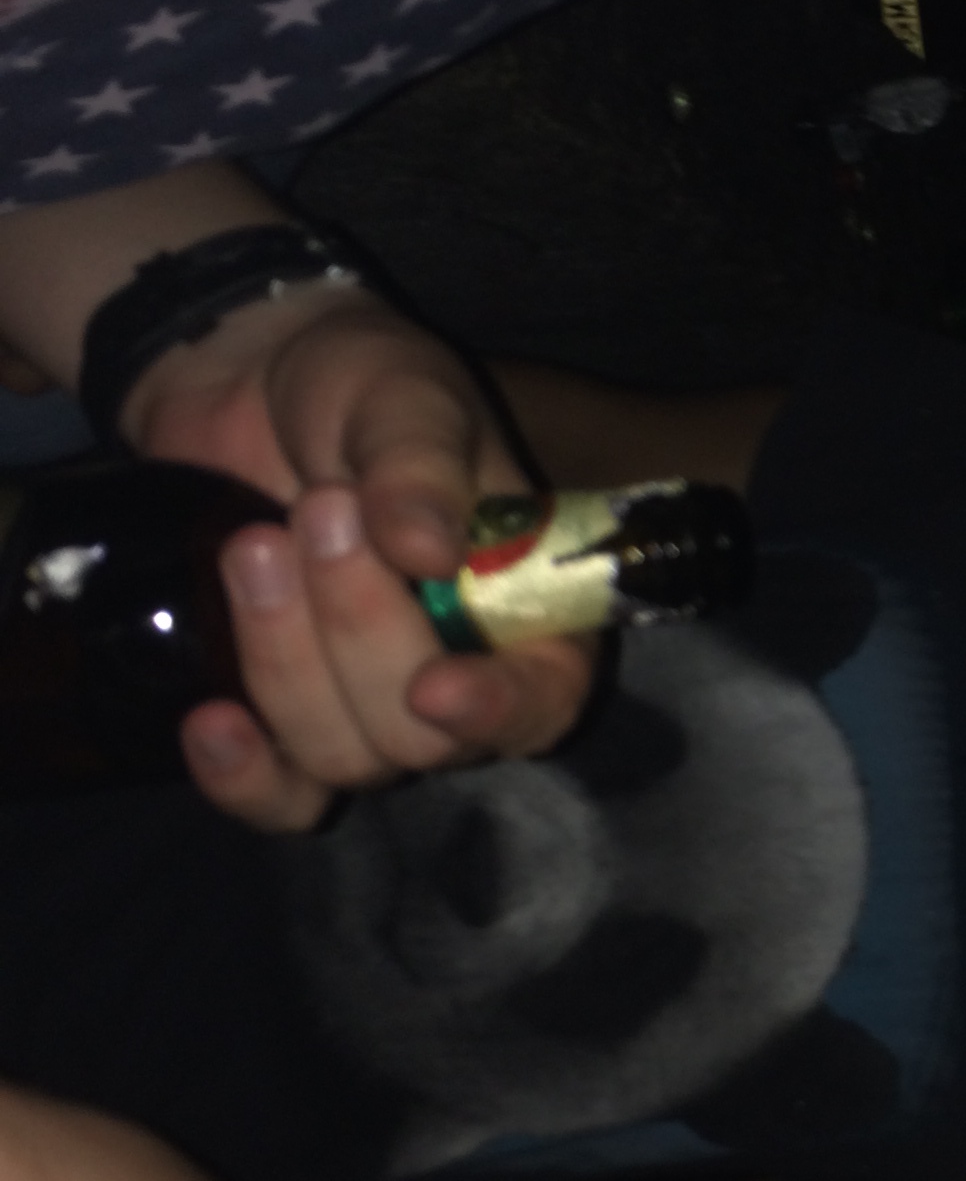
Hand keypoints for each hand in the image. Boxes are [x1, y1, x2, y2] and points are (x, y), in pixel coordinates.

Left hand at [0, 164, 594, 834]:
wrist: (243, 379)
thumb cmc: (357, 383)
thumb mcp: (405, 395)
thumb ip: (421, 466)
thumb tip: (429, 553)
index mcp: (530, 610)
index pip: (544, 699)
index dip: (498, 709)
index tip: (433, 683)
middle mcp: (463, 680)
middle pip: (426, 738)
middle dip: (357, 635)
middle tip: (315, 511)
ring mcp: (368, 709)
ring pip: (347, 759)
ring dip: (287, 661)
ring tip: (252, 545)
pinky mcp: (284, 722)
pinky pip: (280, 800)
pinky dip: (242, 774)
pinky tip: (208, 720)